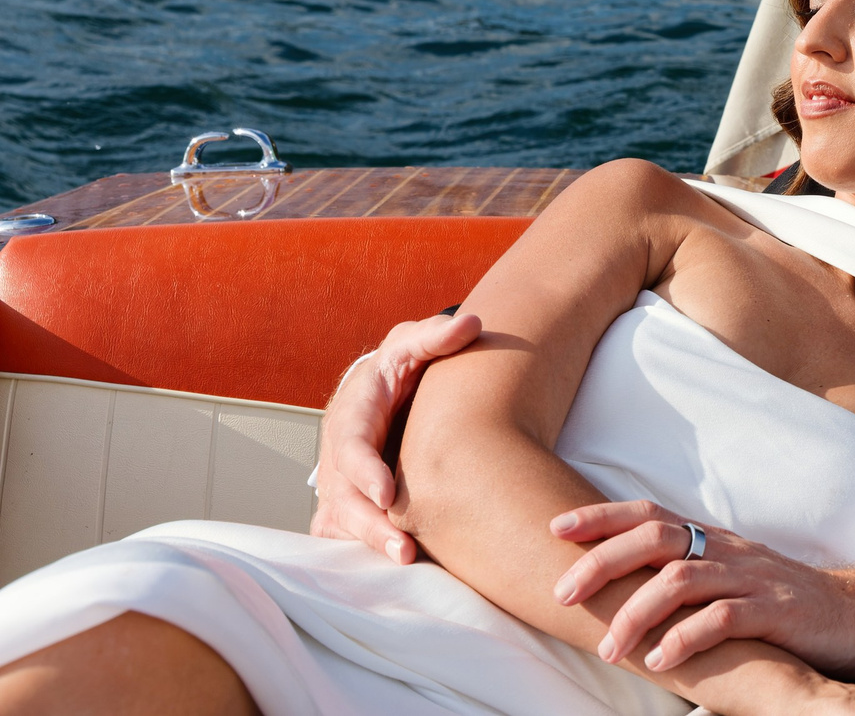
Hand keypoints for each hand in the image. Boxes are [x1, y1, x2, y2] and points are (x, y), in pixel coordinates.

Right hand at [307, 310, 482, 560]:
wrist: (381, 389)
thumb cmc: (401, 367)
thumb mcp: (414, 345)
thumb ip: (438, 336)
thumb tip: (471, 323)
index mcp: (353, 414)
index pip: (351, 445)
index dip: (364, 471)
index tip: (385, 493)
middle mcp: (338, 455)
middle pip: (344, 497)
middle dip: (370, 525)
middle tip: (403, 550)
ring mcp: (339, 484)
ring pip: (340, 523)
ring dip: (367, 546)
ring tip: (404, 564)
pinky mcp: (347, 506)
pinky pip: (345, 536)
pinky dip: (362, 555)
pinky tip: (394, 578)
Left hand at [550, 499, 854, 677]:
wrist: (853, 614)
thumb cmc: (779, 601)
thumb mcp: (729, 577)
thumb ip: (684, 573)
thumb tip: (618, 582)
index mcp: (711, 540)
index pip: (649, 514)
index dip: (602, 517)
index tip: (555, 527)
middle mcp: (726, 551)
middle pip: (656, 538)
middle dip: (602, 562)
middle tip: (563, 595)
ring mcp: (752, 579)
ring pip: (682, 580)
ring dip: (636, 613)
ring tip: (608, 648)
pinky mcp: (775, 612)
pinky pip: (723, 619)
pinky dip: (686, 638)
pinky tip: (660, 660)